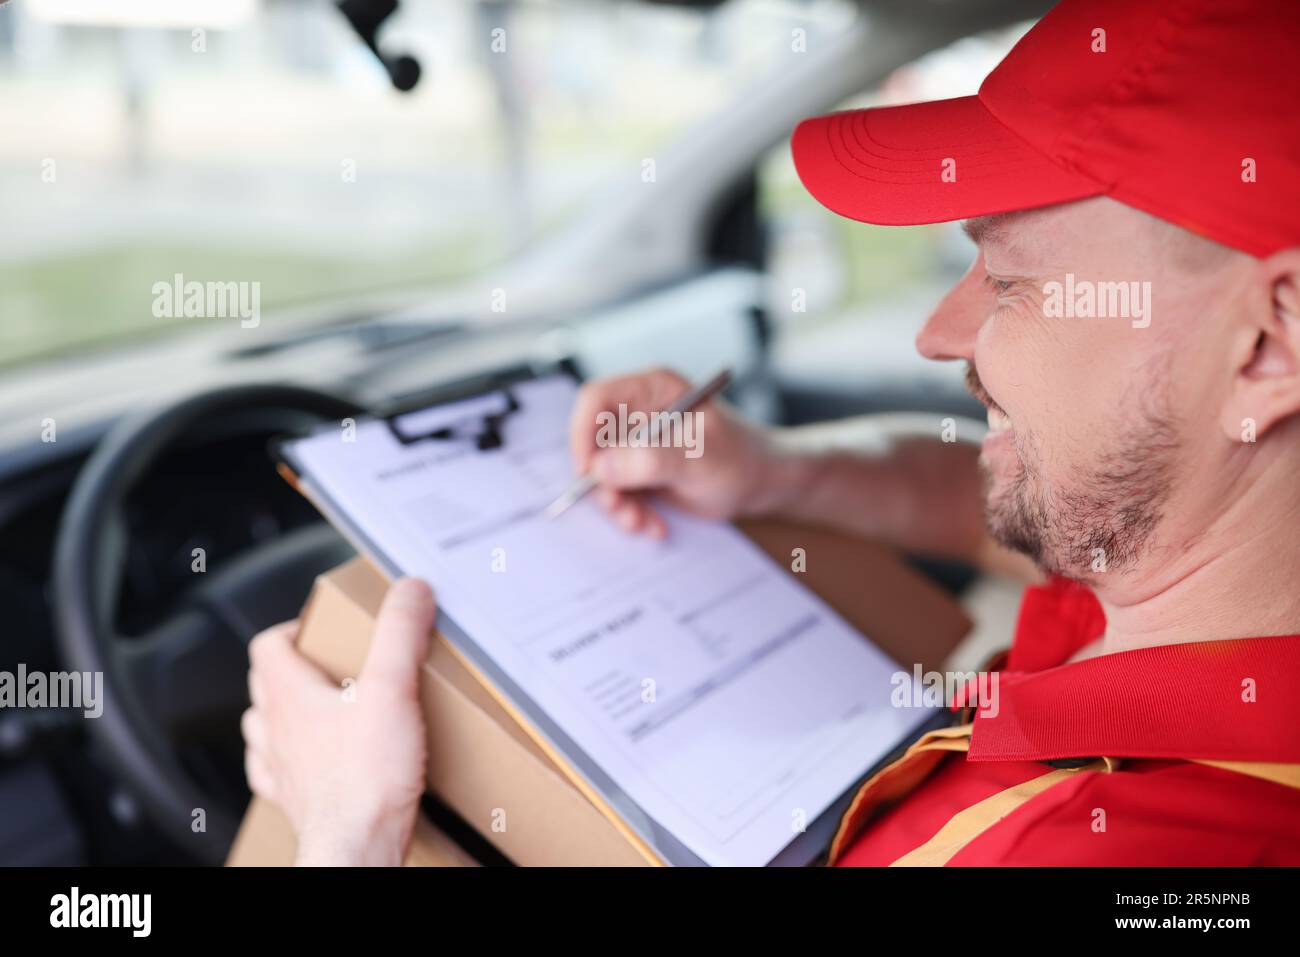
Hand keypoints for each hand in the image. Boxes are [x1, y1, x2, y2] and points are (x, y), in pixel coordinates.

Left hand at [242, 577, 434, 865]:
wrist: (358, 845)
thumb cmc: (367, 779)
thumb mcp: (392, 688)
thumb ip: (400, 633)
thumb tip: (409, 590)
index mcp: (290, 696)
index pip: (266, 646)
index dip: (290, 630)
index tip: (320, 629)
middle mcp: (275, 731)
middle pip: (265, 685)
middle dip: (292, 668)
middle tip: (329, 664)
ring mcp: (281, 769)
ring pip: (264, 730)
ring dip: (284, 714)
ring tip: (320, 709)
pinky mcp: (296, 801)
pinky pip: (276, 774)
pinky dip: (288, 761)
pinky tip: (313, 761)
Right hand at [568, 368, 781, 536]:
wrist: (762, 483)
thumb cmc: (741, 460)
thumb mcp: (699, 459)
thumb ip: (651, 459)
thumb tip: (602, 466)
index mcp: (652, 390)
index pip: (596, 400)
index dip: (583, 434)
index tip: (588, 472)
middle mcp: (638, 413)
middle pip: (592, 442)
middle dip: (603, 483)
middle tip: (622, 510)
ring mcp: (637, 443)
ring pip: (601, 475)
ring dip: (618, 505)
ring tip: (643, 523)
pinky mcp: (639, 471)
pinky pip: (617, 494)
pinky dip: (631, 513)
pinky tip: (655, 525)